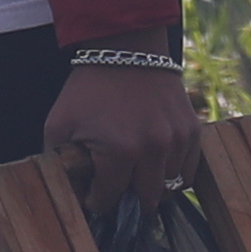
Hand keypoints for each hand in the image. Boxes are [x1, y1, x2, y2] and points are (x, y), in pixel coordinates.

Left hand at [42, 41, 203, 214]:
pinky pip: (188, 172)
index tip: (92, 189)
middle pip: (144, 201)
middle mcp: (154, 150)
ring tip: (136, 172)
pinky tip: (156, 163)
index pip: (107, 201)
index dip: (95, 199)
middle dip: (126, 198)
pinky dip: (172, 174)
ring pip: (169, 189)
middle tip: (116, 185)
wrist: (127, 50)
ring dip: (151, 186)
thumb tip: (71, 194)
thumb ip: (59, 164)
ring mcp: (177, 141)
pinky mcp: (192, 131)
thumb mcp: (58, 125)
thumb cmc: (88, 89)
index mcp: (119, 152)